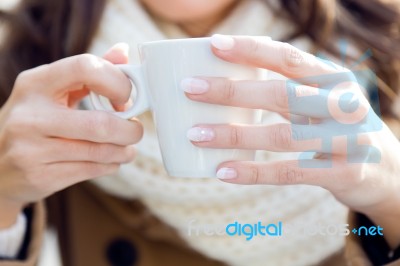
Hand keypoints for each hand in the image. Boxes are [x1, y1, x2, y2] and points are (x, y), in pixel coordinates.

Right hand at [0, 44, 142, 227]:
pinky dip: (111, 165)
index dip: (117, 82)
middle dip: (130, 130)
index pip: (84, 67)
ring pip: (100, 151)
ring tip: (127, 148)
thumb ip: (88, 73)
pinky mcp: (40, 176)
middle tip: (135, 130)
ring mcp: (31, 149)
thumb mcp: (51, 91)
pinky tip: (111, 160)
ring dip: (124, 151)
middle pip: (100, 124)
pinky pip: (91, 170)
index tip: (126, 98)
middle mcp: (30, 115)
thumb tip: (123, 52)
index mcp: (35, 83)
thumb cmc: (34, 121)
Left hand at [183, 35, 399, 246]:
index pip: (287, 57)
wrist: (384, 169)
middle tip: (190, 89)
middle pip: (279, 93)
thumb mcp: (318, 100)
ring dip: (234, 134)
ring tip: (195, 135)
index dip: (250, 49)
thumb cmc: (336, 127)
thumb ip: (285, 91)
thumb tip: (224, 87)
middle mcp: (340, 104)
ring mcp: (344, 139)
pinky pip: (289, 171)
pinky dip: (253, 172)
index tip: (213, 45)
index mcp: (332, 79)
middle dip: (230, 90)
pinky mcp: (341, 172)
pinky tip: (222, 171)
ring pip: (280, 135)